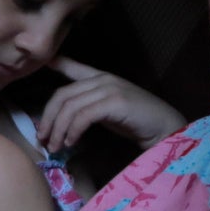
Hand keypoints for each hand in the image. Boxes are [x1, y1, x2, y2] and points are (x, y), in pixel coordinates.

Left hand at [35, 58, 183, 155]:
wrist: (166, 127)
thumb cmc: (138, 123)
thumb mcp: (109, 112)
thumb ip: (89, 109)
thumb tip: (62, 123)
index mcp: (101, 78)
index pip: (73, 67)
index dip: (56, 63)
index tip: (42, 64)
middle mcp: (103, 79)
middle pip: (63, 95)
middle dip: (48, 118)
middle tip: (43, 139)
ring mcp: (110, 89)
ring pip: (70, 107)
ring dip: (58, 130)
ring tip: (55, 147)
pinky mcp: (115, 102)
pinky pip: (83, 116)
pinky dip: (73, 131)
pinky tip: (71, 143)